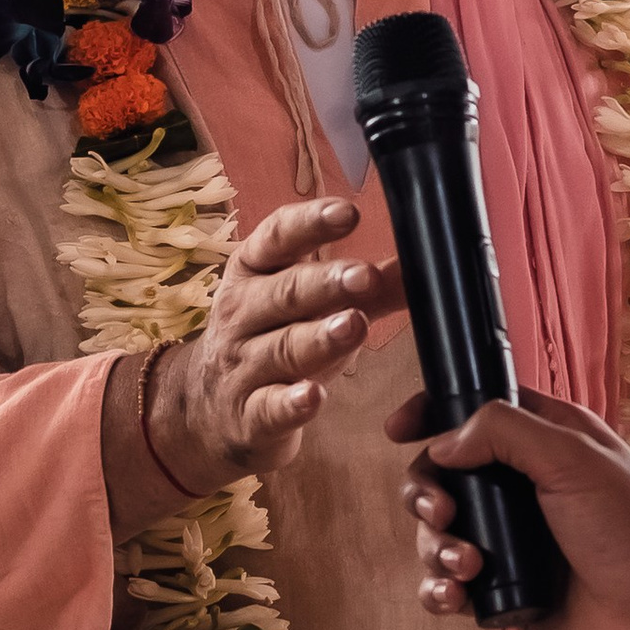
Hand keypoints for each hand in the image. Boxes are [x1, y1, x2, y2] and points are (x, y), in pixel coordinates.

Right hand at [142, 195, 399, 498]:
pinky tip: (314, 396)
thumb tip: (425, 257)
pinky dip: (292, 403)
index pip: (277, 238)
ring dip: (319, 337)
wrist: (204, 411)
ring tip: (354, 326)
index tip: (349, 213)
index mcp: (253, 272)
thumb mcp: (308, 305)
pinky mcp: (249, 417)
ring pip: (283, 349)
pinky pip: (270, 408)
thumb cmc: (270, 341)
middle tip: (364, 276)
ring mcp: (243, 367)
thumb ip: (368, 286)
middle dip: (324, 283)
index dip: (311, 224)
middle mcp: (241, 314)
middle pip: (284, 293)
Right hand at [391, 387, 629, 629]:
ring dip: (436, 548)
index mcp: (542, 441)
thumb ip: (502, 432)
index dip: (430, 416)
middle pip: (441, 477)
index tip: (398, 430)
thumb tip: (442, 444)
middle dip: (425, 494)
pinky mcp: (502, 590)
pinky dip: (439, 589)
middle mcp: (520, 487)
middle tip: (442, 513)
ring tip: (468, 565)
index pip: (473, 413)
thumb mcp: (570, 458)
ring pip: (438, 534)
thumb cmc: (629, 527)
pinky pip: (448, 585)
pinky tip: (454, 596)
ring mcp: (509, 541)